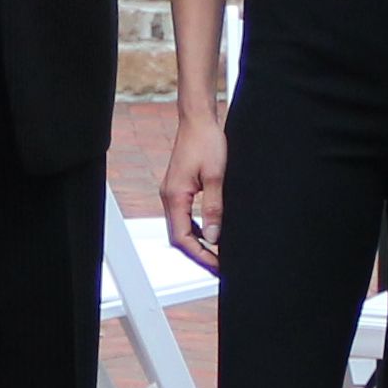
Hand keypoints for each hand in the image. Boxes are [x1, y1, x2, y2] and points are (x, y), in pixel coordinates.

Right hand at [159, 113, 226, 264]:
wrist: (198, 121)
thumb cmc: (206, 142)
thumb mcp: (217, 177)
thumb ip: (214, 209)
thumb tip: (214, 237)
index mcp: (174, 196)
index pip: (182, 238)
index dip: (200, 255)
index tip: (217, 265)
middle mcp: (169, 197)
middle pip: (179, 238)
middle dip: (198, 254)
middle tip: (219, 266)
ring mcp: (171, 194)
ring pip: (180, 229)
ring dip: (196, 243)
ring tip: (216, 255)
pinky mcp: (177, 189)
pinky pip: (183, 217)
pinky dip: (195, 230)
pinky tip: (208, 234)